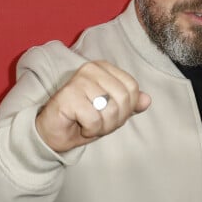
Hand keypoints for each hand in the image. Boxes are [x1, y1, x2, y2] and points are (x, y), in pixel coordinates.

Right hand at [35, 60, 150, 151]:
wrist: (54, 133)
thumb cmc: (82, 120)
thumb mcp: (112, 113)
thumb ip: (130, 104)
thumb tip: (147, 100)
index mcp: (104, 68)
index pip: (132, 88)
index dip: (126, 109)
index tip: (108, 115)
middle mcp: (92, 69)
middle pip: (123, 99)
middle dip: (114, 120)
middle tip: (98, 122)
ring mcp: (79, 80)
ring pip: (110, 110)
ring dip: (102, 126)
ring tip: (88, 123)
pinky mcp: (69, 95)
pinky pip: (95, 119)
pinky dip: (90, 129)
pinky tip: (79, 125)